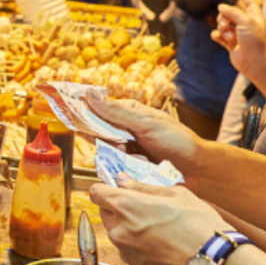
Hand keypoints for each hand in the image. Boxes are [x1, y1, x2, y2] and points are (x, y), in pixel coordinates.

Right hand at [84, 88, 205, 178]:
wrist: (198, 170)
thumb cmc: (177, 141)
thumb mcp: (145, 123)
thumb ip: (115, 112)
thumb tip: (89, 94)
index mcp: (129, 112)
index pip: (97, 109)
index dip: (82, 112)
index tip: (67, 113)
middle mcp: (125, 129)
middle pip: (97, 132)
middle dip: (102, 139)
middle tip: (120, 144)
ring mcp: (127, 148)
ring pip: (104, 150)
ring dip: (113, 154)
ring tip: (130, 156)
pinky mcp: (129, 165)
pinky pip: (113, 165)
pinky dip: (118, 167)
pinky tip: (130, 167)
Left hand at [89, 179, 232, 264]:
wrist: (218, 264)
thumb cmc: (201, 226)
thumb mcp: (175, 195)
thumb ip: (143, 187)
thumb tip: (122, 180)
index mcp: (125, 206)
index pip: (96, 192)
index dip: (106, 189)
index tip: (116, 189)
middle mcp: (119, 231)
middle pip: (106, 215)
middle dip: (119, 210)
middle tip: (146, 209)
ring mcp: (128, 254)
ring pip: (120, 236)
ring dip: (132, 231)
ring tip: (162, 231)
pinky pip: (133, 255)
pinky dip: (143, 250)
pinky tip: (166, 248)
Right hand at [212, 0, 265, 91]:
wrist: (254, 62)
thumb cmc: (254, 41)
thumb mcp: (245, 21)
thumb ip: (232, 11)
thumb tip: (220, 6)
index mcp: (253, 17)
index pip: (249, 3)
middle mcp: (245, 25)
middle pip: (229, 13)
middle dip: (224, 17)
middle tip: (226, 24)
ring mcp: (237, 34)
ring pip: (222, 24)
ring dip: (221, 28)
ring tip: (228, 36)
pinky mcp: (230, 43)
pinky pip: (218, 35)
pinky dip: (217, 35)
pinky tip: (218, 37)